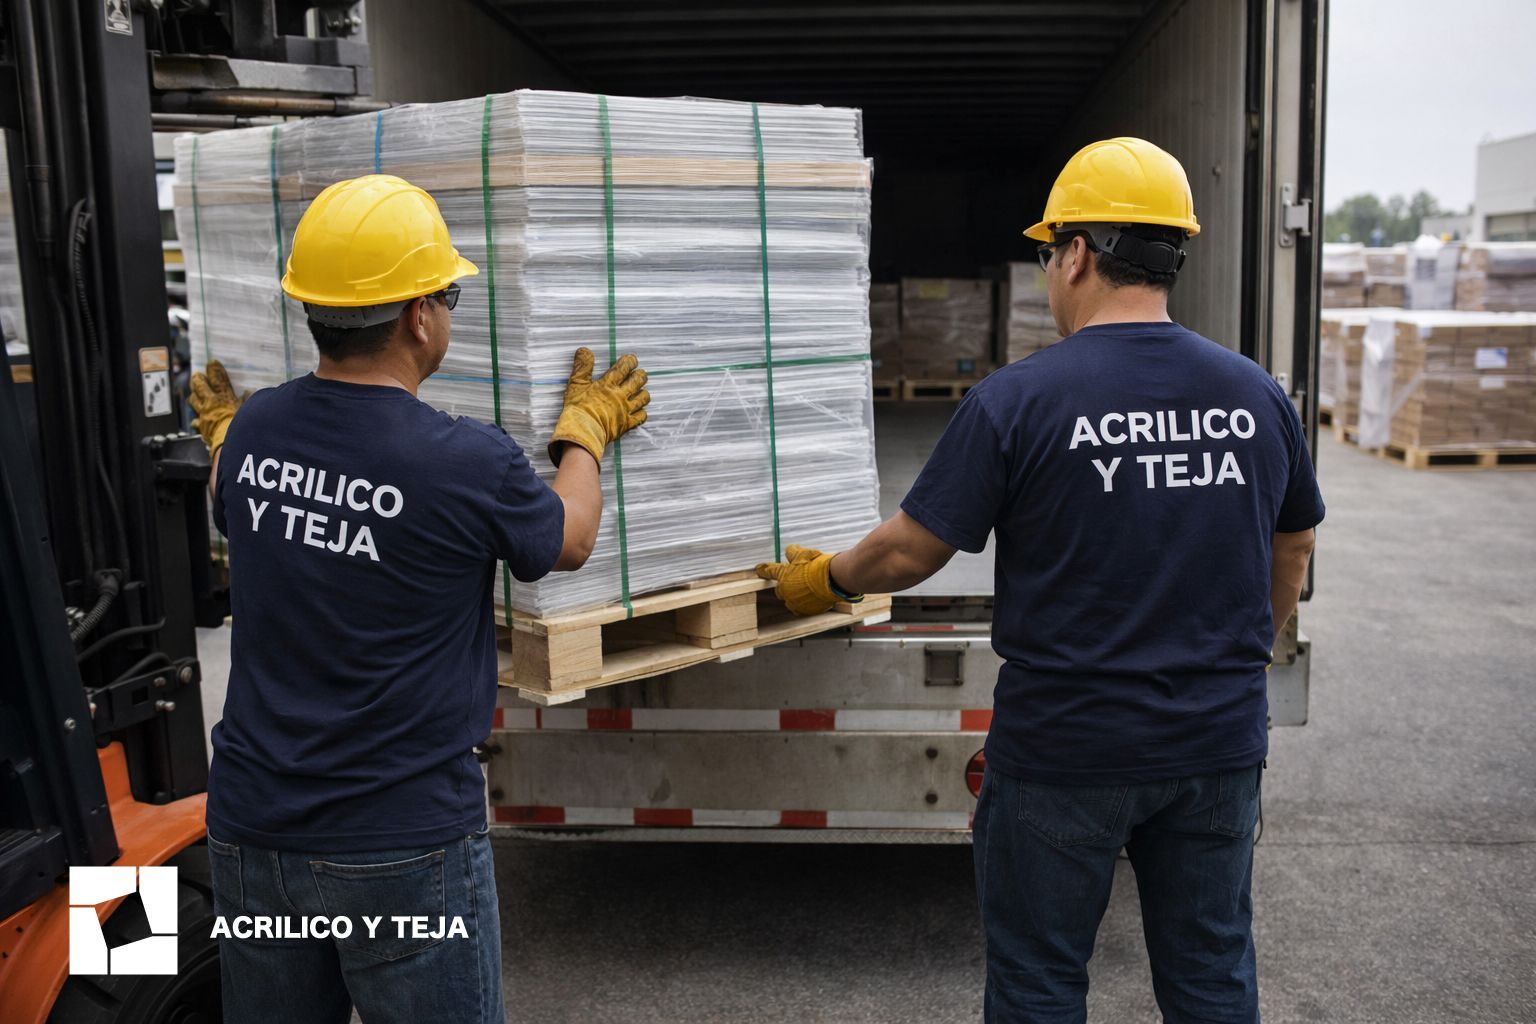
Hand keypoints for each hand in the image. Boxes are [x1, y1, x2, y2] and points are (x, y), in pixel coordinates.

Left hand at [188, 359, 242, 454]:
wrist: (230, 443)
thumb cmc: (243, 427)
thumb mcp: (249, 410)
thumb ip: (249, 400)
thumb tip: (251, 392)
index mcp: (224, 398)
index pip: (218, 379)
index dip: (214, 370)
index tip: (212, 362)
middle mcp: (211, 404)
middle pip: (199, 386)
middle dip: (198, 379)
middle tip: (197, 375)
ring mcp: (203, 415)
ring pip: (193, 401)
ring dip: (193, 396)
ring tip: (194, 394)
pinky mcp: (201, 428)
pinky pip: (195, 422)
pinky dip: (196, 421)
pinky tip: (196, 421)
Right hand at [548, 347, 649, 465]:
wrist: (582, 431)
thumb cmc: (578, 408)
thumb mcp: (576, 384)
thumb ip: (582, 367)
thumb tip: (585, 350)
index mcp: (608, 384)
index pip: (624, 368)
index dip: (630, 362)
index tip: (632, 360)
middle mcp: (620, 395)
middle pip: (638, 381)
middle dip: (641, 375)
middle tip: (640, 374)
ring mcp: (625, 410)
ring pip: (643, 398)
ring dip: (644, 393)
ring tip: (641, 391)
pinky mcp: (627, 424)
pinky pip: (641, 417)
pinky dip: (642, 413)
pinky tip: (640, 411)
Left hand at [755, 544, 860, 616]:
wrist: (832, 580)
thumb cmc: (818, 566)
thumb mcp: (804, 554)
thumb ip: (793, 552)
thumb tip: (789, 549)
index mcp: (783, 575)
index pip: (769, 571)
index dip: (763, 570)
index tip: (759, 569)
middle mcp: (785, 590)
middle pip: (779, 589)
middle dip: (784, 586)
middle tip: (795, 581)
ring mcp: (794, 602)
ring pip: (789, 600)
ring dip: (794, 596)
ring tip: (805, 591)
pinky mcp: (804, 610)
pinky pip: (800, 608)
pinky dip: (804, 603)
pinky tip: (811, 598)